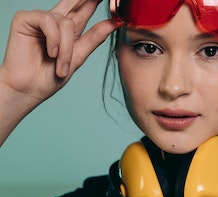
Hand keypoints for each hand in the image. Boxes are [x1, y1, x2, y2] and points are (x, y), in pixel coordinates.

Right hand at [0, 0, 117, 106]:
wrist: (30, 90)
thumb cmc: (50, 77)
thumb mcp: (79, 57)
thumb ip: (94, 38)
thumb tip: (114, 23)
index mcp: (69, 29)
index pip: (85, 8)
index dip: (95, 2)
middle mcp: (55, 20)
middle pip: (74, 1)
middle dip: (87, 0)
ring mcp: (40, 19)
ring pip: (66, 23)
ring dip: (66, 48)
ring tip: (60, 66)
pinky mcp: (25, 19)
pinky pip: (48, 21)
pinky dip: (53, 40)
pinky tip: (50, 53)